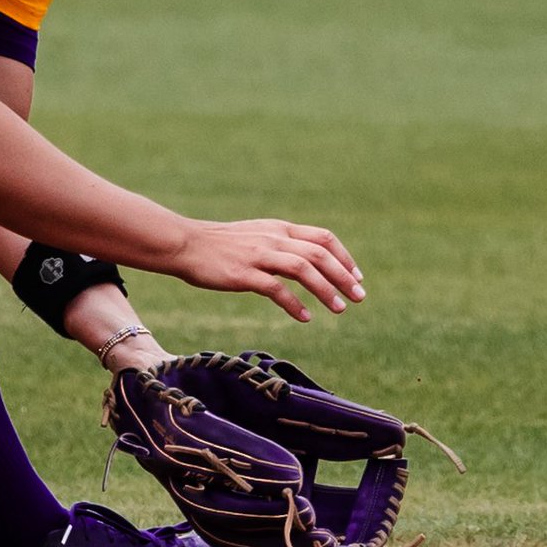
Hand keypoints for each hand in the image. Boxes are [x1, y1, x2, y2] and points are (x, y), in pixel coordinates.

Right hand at [171, 219, 364, 321]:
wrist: (186, 244)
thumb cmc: (221, 245)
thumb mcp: (257, 236)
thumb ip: (280, 244)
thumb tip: (306, 263)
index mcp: (279, 228)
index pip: (322, 237)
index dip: (344, 257)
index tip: (357, 277)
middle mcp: (273, 238)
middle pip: (319, 253)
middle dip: (343, 276)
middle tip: (359, 297)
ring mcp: (259, 254)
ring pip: (303, 268)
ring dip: (325, 289)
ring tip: (340, 309)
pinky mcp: (243, 273)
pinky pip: (276, 288)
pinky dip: (294, 304)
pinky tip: (305, 317)